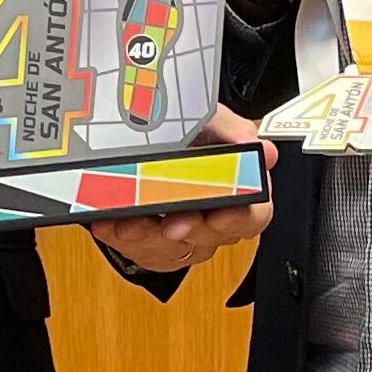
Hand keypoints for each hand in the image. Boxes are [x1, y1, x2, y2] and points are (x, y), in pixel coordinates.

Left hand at [106, 109, 275, 275]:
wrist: (143, 142)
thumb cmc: (187, 134)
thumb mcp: (211, 120)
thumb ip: (234, 132)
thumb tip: (263, 151)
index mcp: (237, 191)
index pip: (253, 215)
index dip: (239, 217)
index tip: (219, 214)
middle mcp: (214, 220)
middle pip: (211, 237)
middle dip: (188, 230)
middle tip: (170, 224)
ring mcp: (184, 237)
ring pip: (172, 249)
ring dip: (148, 236)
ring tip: (128, 222)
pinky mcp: (155, 247)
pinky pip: (139, 250)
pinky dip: (120, 236)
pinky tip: (108, 223)